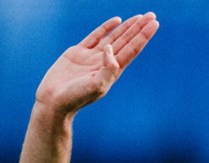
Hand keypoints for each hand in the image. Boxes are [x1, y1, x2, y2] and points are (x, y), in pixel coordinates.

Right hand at [34, 13, 159, 115]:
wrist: (54, 101)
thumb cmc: (76, 97)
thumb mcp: (97, 86)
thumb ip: (108, 68)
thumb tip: (111, 48)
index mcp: (113, 71)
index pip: (132, 49)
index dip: (143, 36)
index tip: (154, 24)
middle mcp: (105, 62)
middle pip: (126, 41)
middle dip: (139, 28)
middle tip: (152, 15)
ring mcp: (92, 56)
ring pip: (114, 37)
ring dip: (127, 27)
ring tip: (140, 17)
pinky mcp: (78, 52)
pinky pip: (95, 36)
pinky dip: (106, 28)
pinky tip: (117, 21)